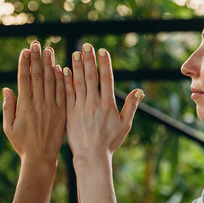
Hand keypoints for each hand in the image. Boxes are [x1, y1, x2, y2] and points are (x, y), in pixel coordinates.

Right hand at [2, 41, 65, 162]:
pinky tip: (61, 68)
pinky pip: (63, 92)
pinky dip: (62, 79)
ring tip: (48, 50)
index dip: (25, 63)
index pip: (25, 79)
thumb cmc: (22, 144)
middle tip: (37, 44)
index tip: (25, 50)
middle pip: (39, 76)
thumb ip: (8, 107)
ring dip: (50, 64)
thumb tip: (7, 88)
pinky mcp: (63, 112)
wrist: (41, 158)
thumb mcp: (9, 127)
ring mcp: (53, 108)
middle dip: (37, 58)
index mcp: (25, 106)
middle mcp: (40, 104)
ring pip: (52, 81)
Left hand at [63, 43, 143, 159]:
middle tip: (86, 45)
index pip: (106, 79)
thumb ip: (131, 107)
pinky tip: (64, 70)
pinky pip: (67, 94)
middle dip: (89, 60)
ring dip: (76, 67)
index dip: (104, 64)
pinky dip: (66, 82)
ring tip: (75, 53)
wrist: (91, 156)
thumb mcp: (124, 125)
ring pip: (78, 83)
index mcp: (108, 105)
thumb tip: (140, 91)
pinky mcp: (70, 114)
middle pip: (91, 77)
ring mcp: (80, 108)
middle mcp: (94, 104)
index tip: (102, 51)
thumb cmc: (109, 142)